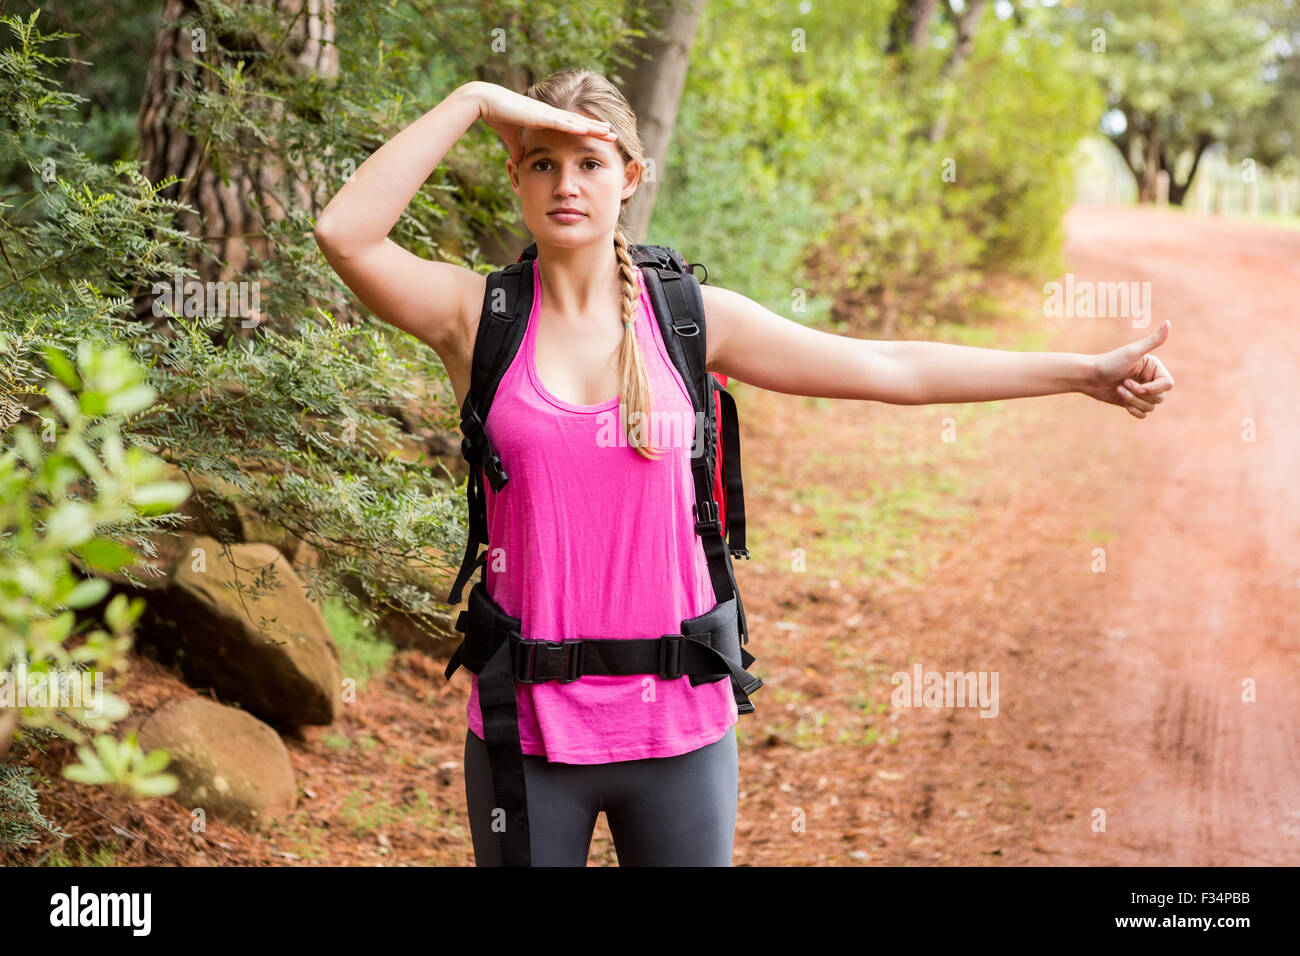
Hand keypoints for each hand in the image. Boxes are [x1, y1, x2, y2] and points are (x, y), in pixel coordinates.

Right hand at [460, 81, 616, 164]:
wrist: (487, 102)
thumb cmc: (498, 116)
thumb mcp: (511, 138)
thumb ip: (517, 147)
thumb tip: (519, 159)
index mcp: (545, 119)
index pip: (571, 126)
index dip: (586, 130)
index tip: (599, 136)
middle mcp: (550, 114)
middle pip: (579, 122)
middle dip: (597, 128)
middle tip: (613, 134)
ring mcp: (547, 113)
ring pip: (576, 122)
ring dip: (593, 127)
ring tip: (610, 132)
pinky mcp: (541, 115)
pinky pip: (563, 122)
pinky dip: (577, 126)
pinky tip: (590, 130)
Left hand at [1082, 320, 1175, 418]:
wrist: (1089, 376)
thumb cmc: (1110, 362)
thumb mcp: (1132, 352)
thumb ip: (1153, 341)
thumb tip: (1168, 323)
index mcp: (1154, 368)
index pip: (1168, 384)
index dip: (1154, 388)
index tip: (1138, 387)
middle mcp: (1151, 379)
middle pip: (1159, 398)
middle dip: (1139, 395)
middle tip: (1122, 384)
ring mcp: (1142, 392)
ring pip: (1150, 407)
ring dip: (1132, 401)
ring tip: (1118, 389)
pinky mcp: (1133, 402)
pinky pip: (1143, 414)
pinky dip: (1133, 410)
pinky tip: (1120, 399)